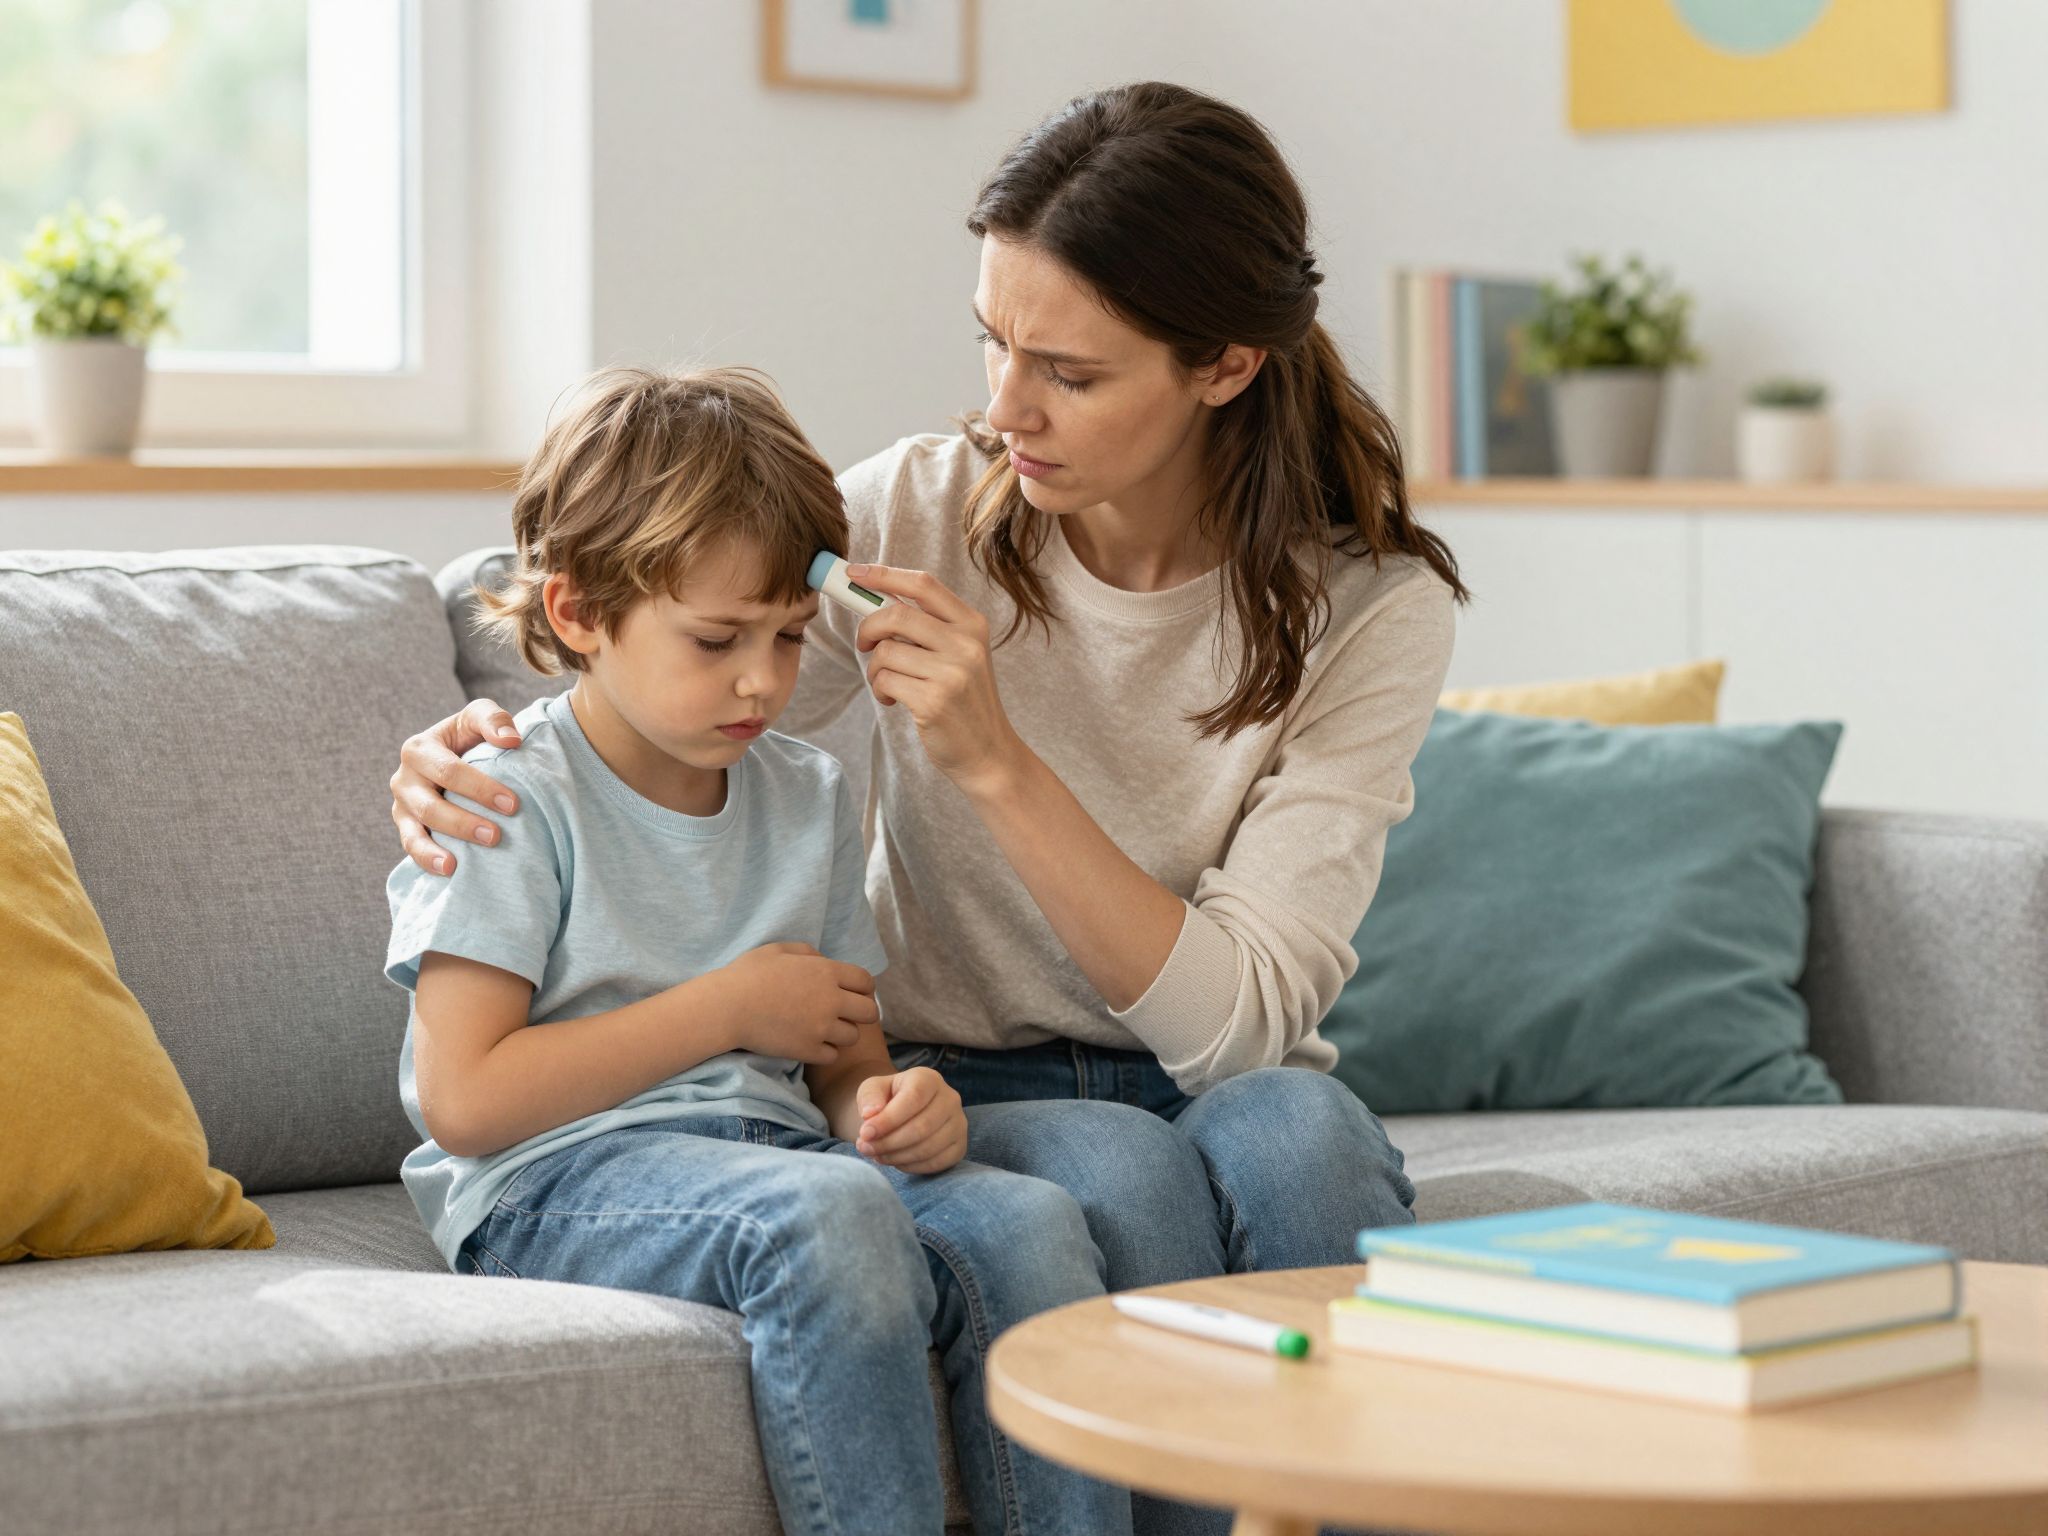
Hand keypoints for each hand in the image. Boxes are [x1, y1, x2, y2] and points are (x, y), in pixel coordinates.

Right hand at [391, 699, 525, 873]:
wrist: (455, 756)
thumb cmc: (469, 736)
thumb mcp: (478, 717)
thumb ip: (494, 719)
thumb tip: (511, 740)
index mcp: (419, 749)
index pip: (448, 771)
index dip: (480, 788)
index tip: (513, 804)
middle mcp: (404, 779)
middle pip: (430, 805)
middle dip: (463, 822)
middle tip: (496, 836)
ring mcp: (402, 806)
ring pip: (414, 831)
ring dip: (437, 849)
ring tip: (457, 864)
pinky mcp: (406, 826)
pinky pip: (411, 846)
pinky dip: (425, 860)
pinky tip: (447, 870)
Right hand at [719, 942, 877, 1066]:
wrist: (727, 1007)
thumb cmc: (748, 974)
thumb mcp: (780, 950)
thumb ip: (808, 953)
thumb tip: (824, 960)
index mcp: (826, 972)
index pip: (866, 981)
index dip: (863, 988)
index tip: (852, 994)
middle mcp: (830, 999)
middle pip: (870, 1012)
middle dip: (860, 1013)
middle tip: (844, 1015)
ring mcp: (821, 1027)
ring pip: (853, 1037)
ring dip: (842, 1034)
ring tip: (824, 1030)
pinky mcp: (808, 1050)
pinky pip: (832, 1055)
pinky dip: (825, 1051)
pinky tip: (811, 1043)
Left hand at [848, 565, 1024, 794]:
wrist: (988, 752)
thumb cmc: (965, 701)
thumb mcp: (959, 655)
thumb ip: (927, 628)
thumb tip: (876, 599)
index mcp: (971, 624)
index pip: (923, 584)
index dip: (883, 574)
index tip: (854, 573)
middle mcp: (965, 644)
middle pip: (895, 614)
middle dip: (868, 628)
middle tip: (865, 644)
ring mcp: (951, 673)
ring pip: (885, 651)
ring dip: (874, 669)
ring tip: (888, 683)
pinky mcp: (933, 701)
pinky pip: (884, 680)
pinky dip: (880, 689)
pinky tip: (893, 700)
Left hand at [852, 1066, 966, 1174]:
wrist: (904, 1113)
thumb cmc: (886, 1099)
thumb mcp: (872, 1089)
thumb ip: (869, 1097)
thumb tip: (870, 1114)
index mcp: (929, 1078)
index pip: (913, 1098)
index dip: (888, 1120)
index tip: (864, 1133)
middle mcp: (950, 1099)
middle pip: (922, 1127)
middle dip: (889, 1142)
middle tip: (865, 1148)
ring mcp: (959, 1124)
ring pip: (929, 1148)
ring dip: (897, 1156)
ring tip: (876, 1154)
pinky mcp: (960, 1147)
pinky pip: (937, 1163)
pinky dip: (911, 1166)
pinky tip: (895, 1160)